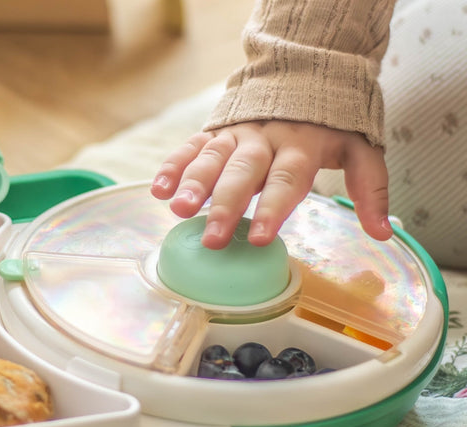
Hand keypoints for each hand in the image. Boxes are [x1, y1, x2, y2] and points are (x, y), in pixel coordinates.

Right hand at [150, 120, 391, 248]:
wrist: (303, 75)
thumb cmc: (330, 125)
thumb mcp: (361, 149)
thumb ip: (370, 189)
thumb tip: (382, 235)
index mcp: (301, 146)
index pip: (287, 180)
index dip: (272, 209)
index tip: (258, 238)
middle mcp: (265, 139)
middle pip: (243, 173)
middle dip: (225, 205)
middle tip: (211, 238)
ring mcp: (236, 134)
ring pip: (211, 158)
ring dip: (193, 184)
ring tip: (177, 210)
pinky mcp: (216, 131)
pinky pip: (191, 147)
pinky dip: (173, 166)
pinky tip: (158, 190)